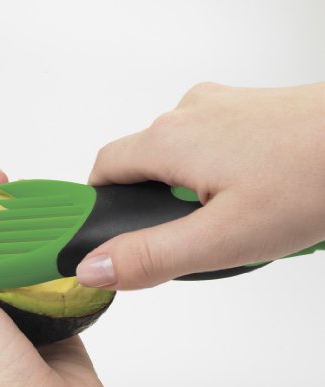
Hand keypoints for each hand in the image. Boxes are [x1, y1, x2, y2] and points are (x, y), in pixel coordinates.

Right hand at [76, 82, 324, 289]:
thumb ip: (151, 256)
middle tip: (174, 239)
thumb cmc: (311, 181)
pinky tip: (244, 197)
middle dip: (145, 203)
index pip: (103, 169)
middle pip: (140, 163)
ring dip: (181, 189)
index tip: (100, 229)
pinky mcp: (247, 110)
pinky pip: (209, 144)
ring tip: (219, 223)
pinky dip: (211, 173)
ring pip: (176, 154)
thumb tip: (94, 268)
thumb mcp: (222, 238)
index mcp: (169, 139)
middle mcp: (188, 113)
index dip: (94, 202)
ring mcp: (220, 107)